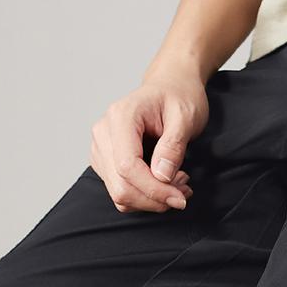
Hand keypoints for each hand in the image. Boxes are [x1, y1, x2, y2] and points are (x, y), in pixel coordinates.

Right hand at [90, 66, 206, 213]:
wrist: (170, 87)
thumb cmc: (178, 96)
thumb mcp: (185, 116)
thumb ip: (173, 146)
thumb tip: (162, 176)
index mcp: (120, 116)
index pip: (127, 166)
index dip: (153, 189)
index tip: (179, 197)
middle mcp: (104, 133)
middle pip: (121, 186)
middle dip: (154, 198)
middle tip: (183, 191)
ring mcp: (101, 148)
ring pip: (120, 194)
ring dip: (151, 200)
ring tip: (177, 185)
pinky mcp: (105, 162)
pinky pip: (121, 191)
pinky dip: (144, 196)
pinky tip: (163, 183)